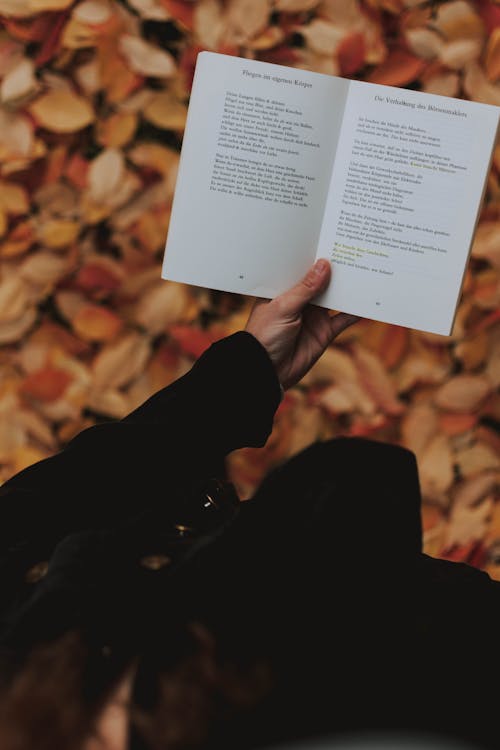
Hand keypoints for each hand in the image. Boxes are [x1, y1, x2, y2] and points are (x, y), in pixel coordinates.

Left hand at [245, 259, 359, 390]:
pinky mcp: (325, 332)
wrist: (266, 370)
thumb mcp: (283, 307)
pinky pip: (344, 320)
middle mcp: (301, 300)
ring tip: (369, 270)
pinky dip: (357, 312)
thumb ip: (306, 288)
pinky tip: (370, 301)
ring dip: (350, 288)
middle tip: (357, 250)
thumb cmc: (265, 335)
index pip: (303, 268)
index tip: (333, 238)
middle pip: (323, 281)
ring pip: (336, 298)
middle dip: (337, 269)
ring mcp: (314, 315)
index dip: (316, 256)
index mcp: (284, 289)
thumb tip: (325, 264)